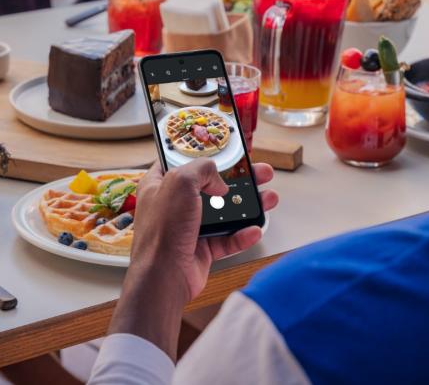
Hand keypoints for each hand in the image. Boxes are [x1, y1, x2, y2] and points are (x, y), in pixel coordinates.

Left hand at [131, 159, 278, 302]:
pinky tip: (254, 229)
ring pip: (224, 212)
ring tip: (268, 198)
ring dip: (247, 206)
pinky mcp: (201, 249)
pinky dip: (243, 235)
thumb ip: (201, 169)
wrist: (163, 277)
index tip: (224, 150)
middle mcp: (173, 205)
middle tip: (259, 173)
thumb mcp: (180, 182)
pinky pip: (228, 239)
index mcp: (160, 184)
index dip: (203, 154)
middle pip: (211, 185)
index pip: (182, 161)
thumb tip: (217, 180)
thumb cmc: (161, 231)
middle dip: (238, 179)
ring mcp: (188, 228)